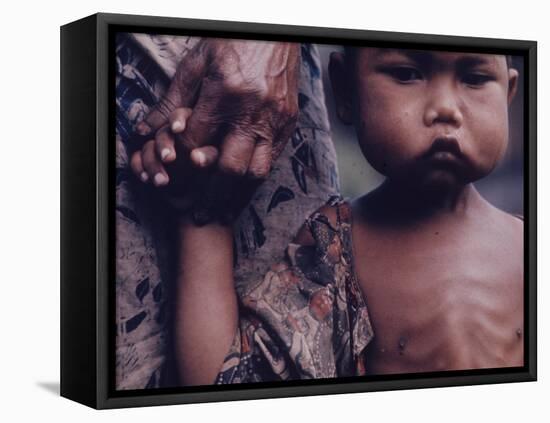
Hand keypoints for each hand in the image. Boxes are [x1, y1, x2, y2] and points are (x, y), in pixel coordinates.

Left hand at [130, 39, 299, 222]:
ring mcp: (274, 119)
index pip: (198, 142)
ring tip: (223, 212)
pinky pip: (273, 161)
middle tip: (199, 214)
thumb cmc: (233, 43)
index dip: (182, 166)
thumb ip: (171, 100)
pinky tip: (244, 190)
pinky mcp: (289, 122)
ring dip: (238, 196)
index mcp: (225, 93)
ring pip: (256, 172)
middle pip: (229, 167)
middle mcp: (252, 111)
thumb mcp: (197, 64)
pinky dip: (256, 179)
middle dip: (212, 196)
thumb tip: (144, 130)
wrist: (276, 32)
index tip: (173, 182)